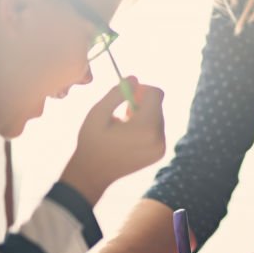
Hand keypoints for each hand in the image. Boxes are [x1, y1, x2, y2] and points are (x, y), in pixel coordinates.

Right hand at [62, 77, 164, 204]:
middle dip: (142, 103)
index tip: (127, 93)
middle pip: (158, 105)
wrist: (93, 174)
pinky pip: (158, 129)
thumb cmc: (92, 142)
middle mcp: (158, 138)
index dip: (142, 88)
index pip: (157, 93)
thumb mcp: (98, 113)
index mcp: (145, 127)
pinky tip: (129, 136)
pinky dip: (146, 127)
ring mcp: (161, 147)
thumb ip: (117, 93)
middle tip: (122, 112)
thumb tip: (135, 78)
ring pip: (158, 117)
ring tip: (124, 125)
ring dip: (143, 115)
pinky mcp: (160, 153)